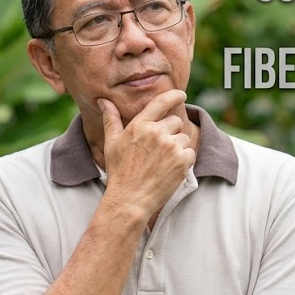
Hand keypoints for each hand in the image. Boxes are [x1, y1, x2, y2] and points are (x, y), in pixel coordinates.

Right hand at [98, 89, 195, 217]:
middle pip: (175, 122)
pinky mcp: (182, 161)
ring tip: (162, 163)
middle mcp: (157, 132)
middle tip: (158, 150)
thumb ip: (111, 119)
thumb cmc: (119, 172)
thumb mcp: (112, 143)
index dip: (174, 95)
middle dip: (171, 132)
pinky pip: (190, 153)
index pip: (161, 102)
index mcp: (140, 125)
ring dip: (177, 148)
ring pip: (184, 138)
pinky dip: (184, 161)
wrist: (129, 199)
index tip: (180, 95)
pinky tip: (169, 170)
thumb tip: (104, 100)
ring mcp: (171, 146)